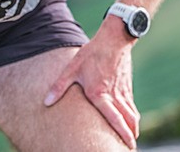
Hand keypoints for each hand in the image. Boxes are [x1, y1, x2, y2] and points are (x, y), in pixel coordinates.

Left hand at [43, 25, 139, 148]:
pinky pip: (132, 105)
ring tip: (132, 138)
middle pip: (127, 120)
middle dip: (130, 135)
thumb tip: (46, 102)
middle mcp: (114, 95)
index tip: (127, 144)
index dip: (121, 133)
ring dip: (133, 127)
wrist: (114, 38)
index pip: (114, 118)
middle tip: (130, 147)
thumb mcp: (72, 68)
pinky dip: (133, 116)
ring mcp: (123, 91)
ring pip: (132, 114)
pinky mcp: (127, 86)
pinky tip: (132, 120)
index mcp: (100, 94)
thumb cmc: (92, 53)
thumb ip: (59, 86)